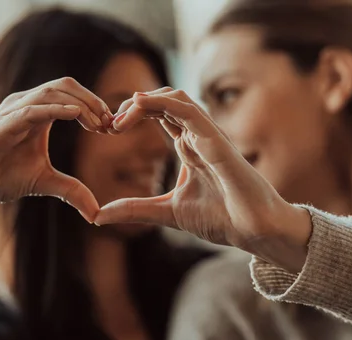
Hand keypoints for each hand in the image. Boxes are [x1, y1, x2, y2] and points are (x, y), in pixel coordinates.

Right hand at [0, 77, 112, 221]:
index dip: (94, 106)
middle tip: (110, 122)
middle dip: (92, 100)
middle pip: (65, 86)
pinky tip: (75, 115)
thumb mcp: (44, 183)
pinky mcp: (1, 126)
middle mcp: (25, 105)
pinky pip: (31, 110)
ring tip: (98, 122)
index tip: (111, 127)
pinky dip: (54, 109)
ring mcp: (12, 112)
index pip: (71, 95)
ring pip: (51, 93)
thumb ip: (71, 190)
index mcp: (37, 113)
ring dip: (79, 104)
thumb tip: (96, 214)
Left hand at [96, 88, 310, 268]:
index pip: (158, 116)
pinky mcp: (216, 139)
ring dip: (145, 100)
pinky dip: (163, 101)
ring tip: (120, 116)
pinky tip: (140, 104)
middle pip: (163, 101)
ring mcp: (208, 135)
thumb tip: (98, 216)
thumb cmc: (221, 218)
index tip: (107, 130)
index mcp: (189, 148)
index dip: (132, 116)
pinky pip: (189, 109)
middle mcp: (197, 136)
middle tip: (109, 123)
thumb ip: (134, 209)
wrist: (252, 230)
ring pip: (176, 97)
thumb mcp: (166, 212)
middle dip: (132, 106)